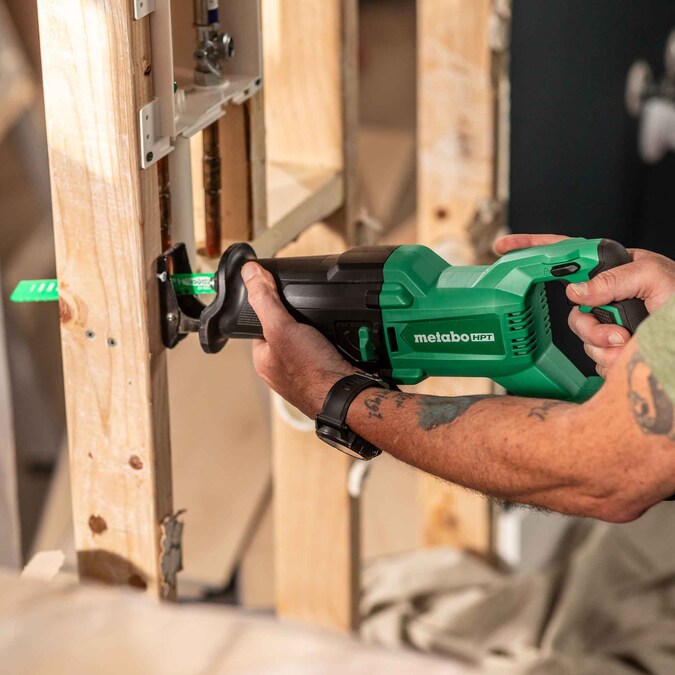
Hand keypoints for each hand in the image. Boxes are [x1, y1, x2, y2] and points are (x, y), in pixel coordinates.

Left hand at [241, 262, 355, 416]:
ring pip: (310, 339)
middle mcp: (281, 368)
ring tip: (326, 330)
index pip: (261, 324)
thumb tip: (250, 273)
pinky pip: (327, 348)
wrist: (347, 395)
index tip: (284, 296)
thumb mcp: (281, 328)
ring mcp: (304, 372)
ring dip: (321, 331)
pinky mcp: (325, 372)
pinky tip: (338, 339)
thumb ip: (264, 300)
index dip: (273, 308)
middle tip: (311, 319)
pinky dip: (335, 341)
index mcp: (263, 360)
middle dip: (302, 321)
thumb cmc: (311, 372)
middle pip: (288, 330)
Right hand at [494, 234, 674, 375]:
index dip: (533, 248)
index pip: (568, 253)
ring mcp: (612, 323)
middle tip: (620, 333)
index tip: (504, 247)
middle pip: (573, 306)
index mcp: (618, 269)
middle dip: (592, 325)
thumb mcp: (657, 280)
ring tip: (637, 345)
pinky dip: (614, 360)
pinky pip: (595, 357)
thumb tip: (576, 292)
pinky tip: (635, 355)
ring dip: (607, 345)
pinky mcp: (615, 348)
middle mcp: (611, 295)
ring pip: (583, 336)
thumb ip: (614, 279)